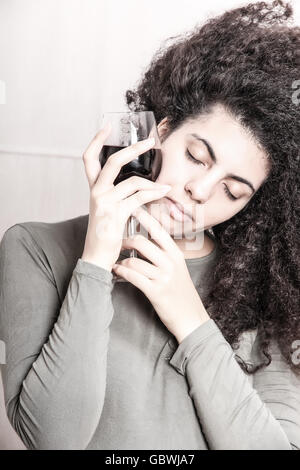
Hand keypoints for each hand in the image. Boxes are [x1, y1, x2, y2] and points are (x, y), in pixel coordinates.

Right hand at [81, 123, 171, 270]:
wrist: (97, 258)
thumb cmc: (105, 235)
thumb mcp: (109, 211)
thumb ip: (120, 196)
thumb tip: (143, 185)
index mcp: (93, 189)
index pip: (88, 159)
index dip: (96, 141)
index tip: (107, 127)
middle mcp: (96, 192)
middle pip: (112, 162)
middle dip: (132, 149)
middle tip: (149, 142)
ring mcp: (104, 201)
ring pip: (133, 182)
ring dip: (153, 183)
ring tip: (165, 186)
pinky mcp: (115, 213)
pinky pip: (139, 197)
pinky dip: (154, 193)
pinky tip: (164, 192)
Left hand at [112, 207, 209, 342]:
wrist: (191, 318)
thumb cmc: (181, 292)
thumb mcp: (178, 268)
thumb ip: (165, 252)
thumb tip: (148, 238)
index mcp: (176, 253)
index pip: (157, 229)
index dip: (143, 217)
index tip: (130, 207)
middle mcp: (170, 262)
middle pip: (141, 241)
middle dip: (124, 240)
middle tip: (117, 243)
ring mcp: (163, 277)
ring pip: (133, 259)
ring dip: (121, 260)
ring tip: (116, 261)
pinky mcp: (155, 291)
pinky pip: (132, 276)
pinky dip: (120, 272)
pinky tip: (116, 272)